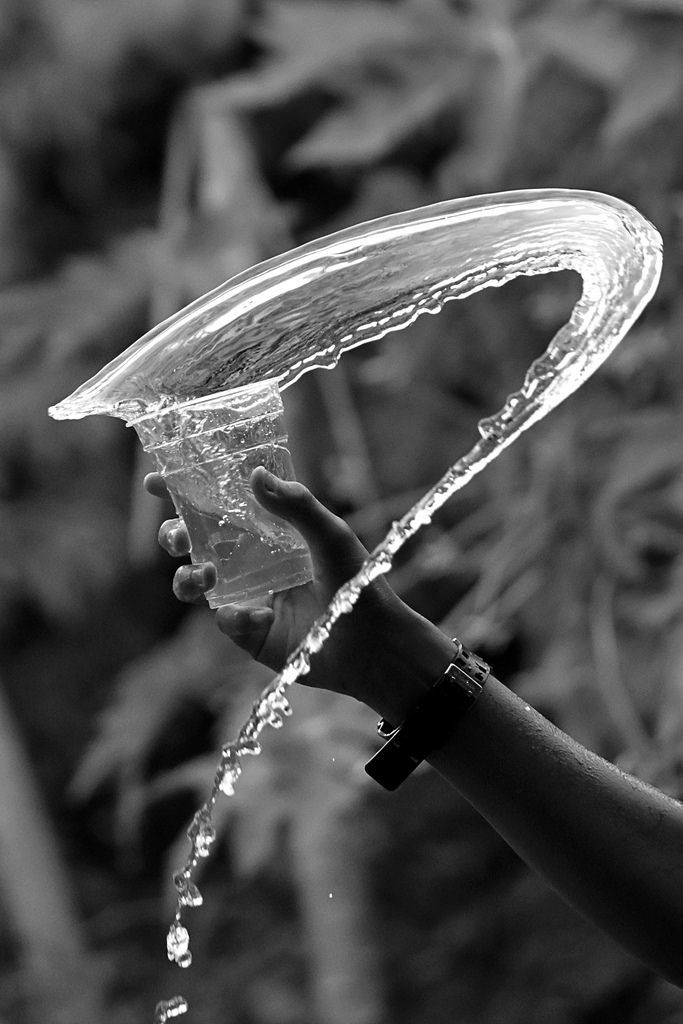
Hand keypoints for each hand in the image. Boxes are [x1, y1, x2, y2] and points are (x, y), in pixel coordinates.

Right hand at [145, 467, 452, 720]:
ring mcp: (245, 596)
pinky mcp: (248, 633)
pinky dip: (234, 616)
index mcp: (265, 531)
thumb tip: (254, 474)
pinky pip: (223, 620)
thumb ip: (296, 506)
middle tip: (177, 535)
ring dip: (186, 578)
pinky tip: (262, 616)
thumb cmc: (358, 583)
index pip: (218, 505)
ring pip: (192, 583)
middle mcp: (249, 561)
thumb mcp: (331, 535)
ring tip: (205, 576)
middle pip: (192, 542)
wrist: (373, 644)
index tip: (157, 479)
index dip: (184, 492)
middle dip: (172, 534)